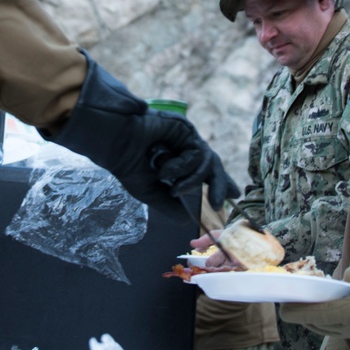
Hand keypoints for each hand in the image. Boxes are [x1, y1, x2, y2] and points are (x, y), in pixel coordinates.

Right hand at [47, 50, 239, 220]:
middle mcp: (185, 148)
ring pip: (206, 162)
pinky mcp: (187, 129)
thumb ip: (168, 205)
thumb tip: (187, 220)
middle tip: (218, 204)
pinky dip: (183, 166)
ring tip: (174, 187)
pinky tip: (164, 168)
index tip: (232, 195)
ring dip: (191, 179)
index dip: (219, 183)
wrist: (117, 143)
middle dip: (219, 184)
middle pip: (212, 165)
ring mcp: (187, 138)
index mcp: (178, 161)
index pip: (204, 172)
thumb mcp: (150, 192)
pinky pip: (197, 153)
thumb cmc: (128, 164)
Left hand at [280, 260, 349, 342]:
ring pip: (333, 331)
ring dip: (318, 320)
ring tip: (306, 306)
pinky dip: (333, 321)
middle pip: (322, 326)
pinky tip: (329, 310)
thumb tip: (339, 287)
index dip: (298, 311)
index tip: (283, 308)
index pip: (319, 315)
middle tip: (290, 303)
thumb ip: (349, 277)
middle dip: (304, 315)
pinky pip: (346, 331)